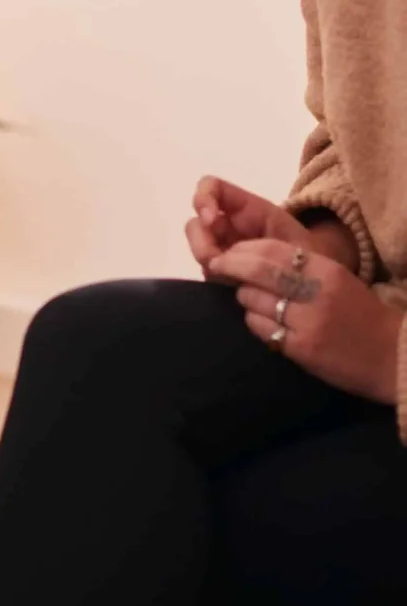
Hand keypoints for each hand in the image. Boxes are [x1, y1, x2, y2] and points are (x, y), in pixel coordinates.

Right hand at [187, 179, 358, 276]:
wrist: (317, 283)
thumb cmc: (308, 256)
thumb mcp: (295, 242)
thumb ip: (266, 246)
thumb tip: (229, 257)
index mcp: (246, 209)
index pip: (211, 188)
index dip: (204, 198)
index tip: (212, 220)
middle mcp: (227, 227)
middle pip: (195, 223)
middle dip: (201, 240)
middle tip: (216, 259)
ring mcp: (221, 250)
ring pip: (196, 249)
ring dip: (206, 261)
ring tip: (227, 276)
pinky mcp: (221, 273)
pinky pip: (205, 273)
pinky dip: (213, 279)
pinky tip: (230, 286)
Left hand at [205, 240, 402, 403]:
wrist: (391, 356)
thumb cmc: (361, 314)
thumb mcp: (337, 279)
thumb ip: (300, 266)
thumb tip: (253, 256)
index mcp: (325, 270)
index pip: (271, 249)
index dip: (243, 249)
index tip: (228, 252)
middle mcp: (314, 292)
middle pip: (256, 270)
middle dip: (230, 266)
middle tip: (217, 266)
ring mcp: (306, 321)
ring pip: (253, 299)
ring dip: (244, 297)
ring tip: (251, 299)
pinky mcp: (300, 348)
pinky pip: (261, 327)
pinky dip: (254, 321)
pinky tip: (263, 321)